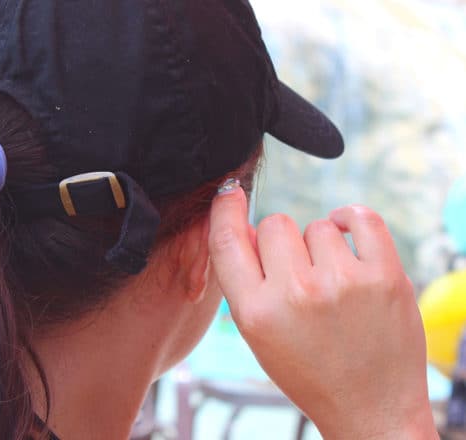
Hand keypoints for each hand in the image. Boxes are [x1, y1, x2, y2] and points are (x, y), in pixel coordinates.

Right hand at [208, 184, 437, 438]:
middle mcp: (295, 294)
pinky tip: (347, 235)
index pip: (227, 240)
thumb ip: (246, 282)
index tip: (229, 193)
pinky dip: (351, 220)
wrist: (370, 409)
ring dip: (320, 245)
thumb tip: (244, 225)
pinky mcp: (385, 277)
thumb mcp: (260, 335)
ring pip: (316, 226)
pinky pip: (360, 218)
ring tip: (331, 281)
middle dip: (282, 243)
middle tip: (298, 274)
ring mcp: (342, 283)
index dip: (225, 209)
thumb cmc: (309, 371)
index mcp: (255, 313)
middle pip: (274, 225)